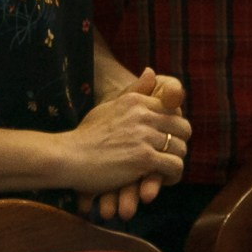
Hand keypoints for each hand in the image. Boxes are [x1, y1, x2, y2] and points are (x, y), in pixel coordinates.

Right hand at [60, 72, 188, 194]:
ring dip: (176, 161)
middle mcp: (143, 114)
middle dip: (180, 143)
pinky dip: (173, 176)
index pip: (173, 110)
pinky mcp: (144, 158)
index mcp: (136, 100)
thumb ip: (134, 91)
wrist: (68, 156)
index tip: (167, 139)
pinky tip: (163, 180)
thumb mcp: (109, 106)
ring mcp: (144, 136)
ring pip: (181, 148)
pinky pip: (174, 166)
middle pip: (183, 128)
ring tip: (166, 171)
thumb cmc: (86, 135)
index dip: (174, 127)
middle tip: (170, 156)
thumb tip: (152, 71)